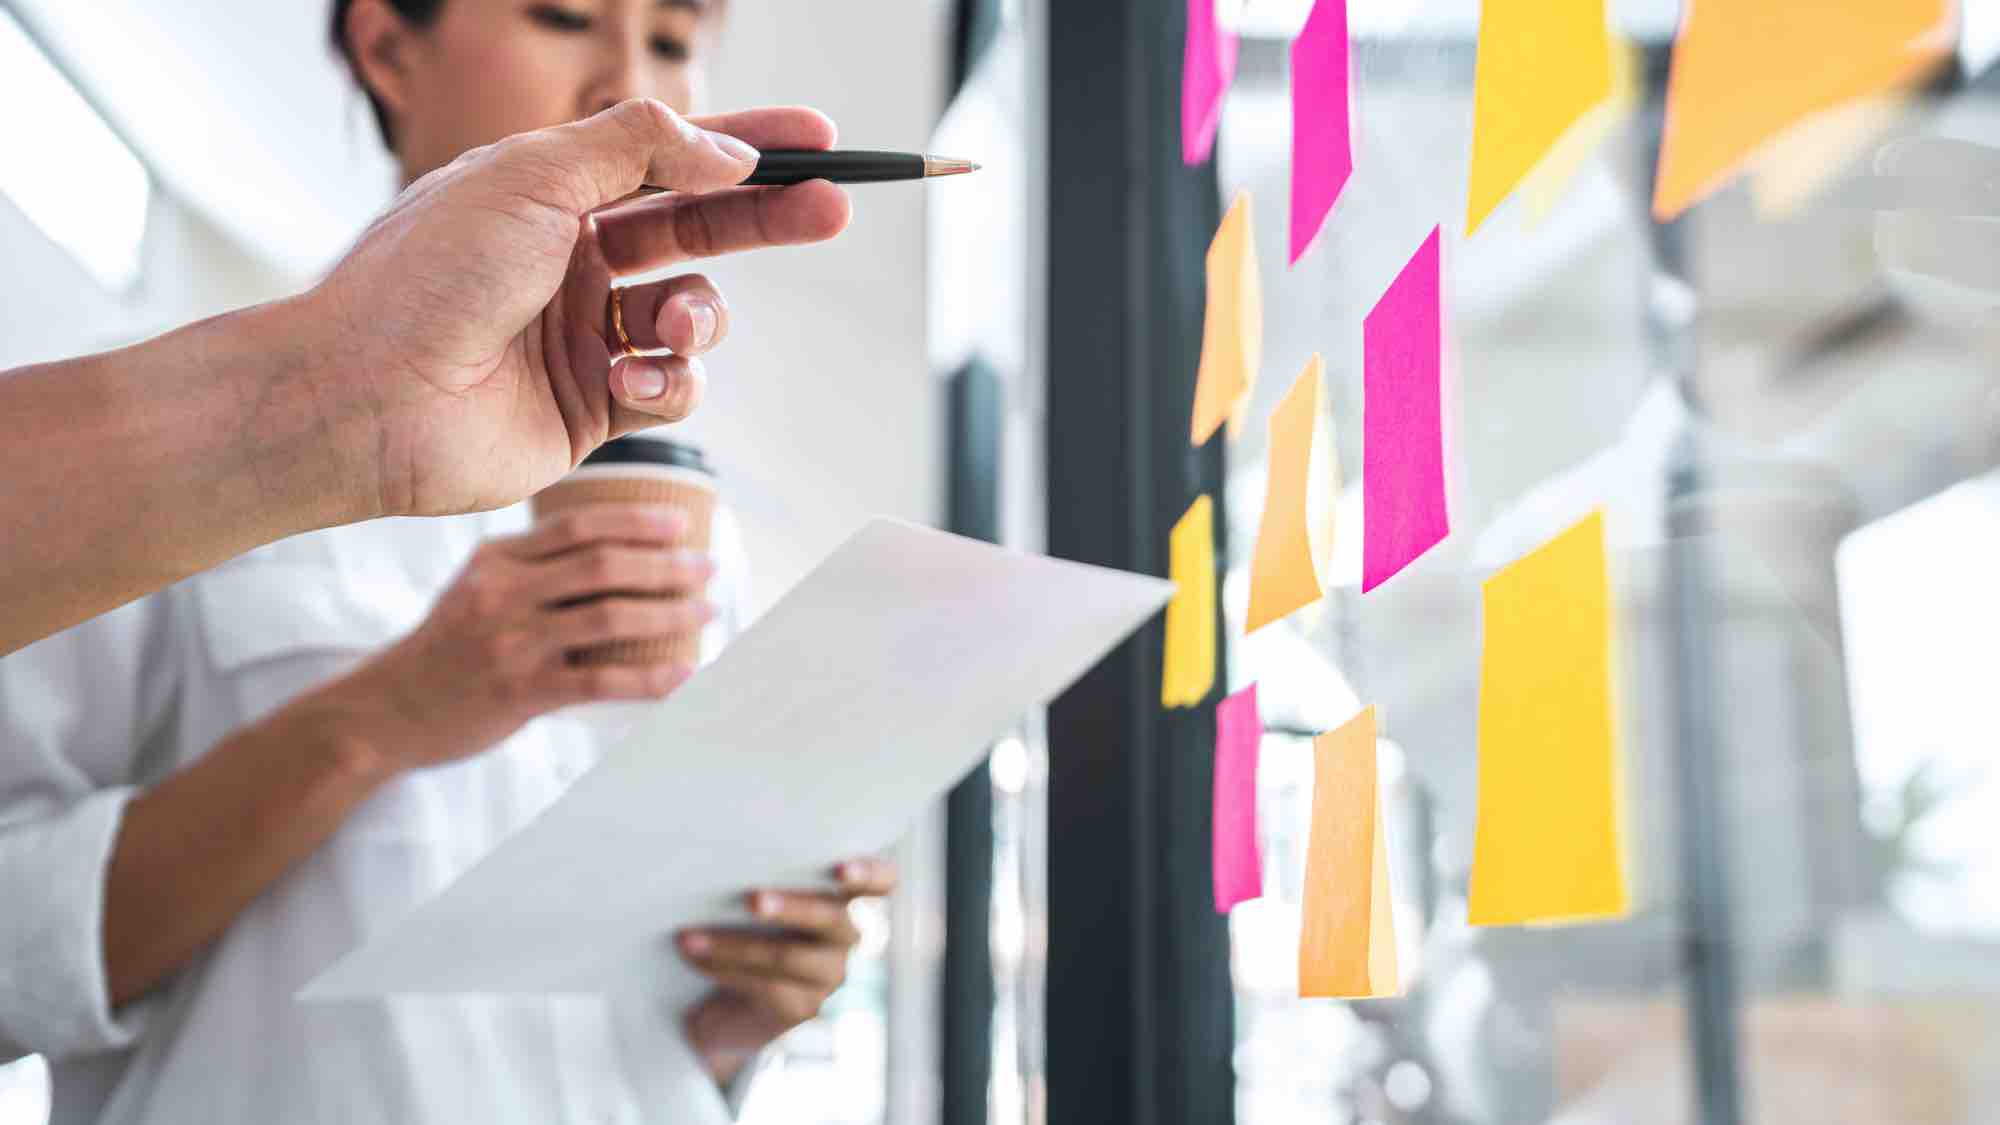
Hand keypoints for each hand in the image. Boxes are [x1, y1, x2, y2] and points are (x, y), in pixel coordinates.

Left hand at [310, 99, 849, 518]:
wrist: (367, 399)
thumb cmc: (426, 278)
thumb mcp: (532, 176)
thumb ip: (639, 148)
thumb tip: (726, 152)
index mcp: (552, 193)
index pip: (671, 157)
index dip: (747, 146)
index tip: (816, 141)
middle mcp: (573, 260)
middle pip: (702, 230)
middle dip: (767, 221)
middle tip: (831, 210)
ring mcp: (585, 335)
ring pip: (695, 317)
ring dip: (701, 319)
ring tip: (673, 328)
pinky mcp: (593, 409)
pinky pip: (673, 389)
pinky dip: (667, 383)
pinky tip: (627, 382)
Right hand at [334, 504, 711, 772]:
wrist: (385, 711)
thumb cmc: (445, 649)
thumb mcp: (474, 588)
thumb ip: (530, 568)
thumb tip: (614, 553)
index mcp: (496, 560)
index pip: (577, 526)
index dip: (635, 520)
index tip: (679, 523)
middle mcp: (502, 594)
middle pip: (603, 566)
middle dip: (667, 565)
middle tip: (707, 568)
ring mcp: (511, 644)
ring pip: (610, 618)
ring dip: (668, 614)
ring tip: (705, 612)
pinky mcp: (520, 693)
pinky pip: (601, 683)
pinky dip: (651, 679)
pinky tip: (684, 674)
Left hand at [679, 857, 900, 1086]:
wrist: (730, 1006)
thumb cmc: (745, 929)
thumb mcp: (760, 903)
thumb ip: (762, 881)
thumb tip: (717, 860)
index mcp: (842, 897)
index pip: (881, 881)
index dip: (870, 873)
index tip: (842, 869)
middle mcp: (845, 935)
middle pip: (830, 917)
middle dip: (792, 907)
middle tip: (753, 899)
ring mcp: (829, 974)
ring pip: (787, 956)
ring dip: (735, 944)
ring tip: (691, 936)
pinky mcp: (804, 1007)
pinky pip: (763, 984)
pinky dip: (722, 966)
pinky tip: (693, 954)